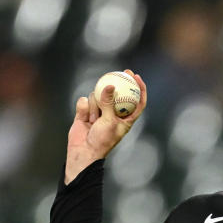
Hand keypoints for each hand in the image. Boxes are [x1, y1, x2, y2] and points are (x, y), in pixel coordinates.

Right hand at [65, 69, 146, 184]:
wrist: (83, 151)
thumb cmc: (102, 141)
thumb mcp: (109, 121)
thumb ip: (109, 102)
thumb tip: (110, 85)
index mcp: (126, 119)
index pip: (137, 102)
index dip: (139, 88)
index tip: (136, 77)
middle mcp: (113, 113)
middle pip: (117, 93)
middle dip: (118, 81)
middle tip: (121, 72)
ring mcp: (99, 111)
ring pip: (98, 95)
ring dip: (95, 106)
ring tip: (93, 120)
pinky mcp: (85, 111)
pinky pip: (85, 101)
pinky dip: (84, 108)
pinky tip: (84, 118)